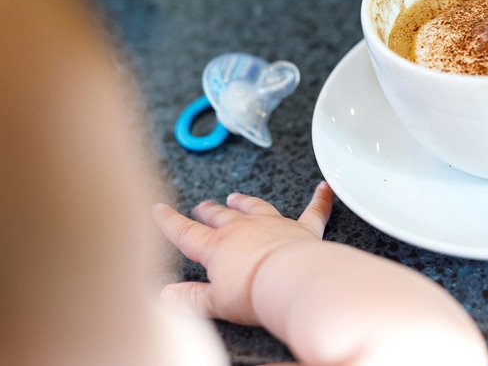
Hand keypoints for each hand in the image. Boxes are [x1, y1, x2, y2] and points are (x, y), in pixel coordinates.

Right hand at [152, 181, 333, 325]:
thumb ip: (190, 297)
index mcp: (218, 246)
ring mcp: (274, 225)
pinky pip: (313, 211)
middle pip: (221, 216)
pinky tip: (324, 188)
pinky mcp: (302, 229)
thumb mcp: (214, 302)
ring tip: (237, 197)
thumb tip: (168, 295)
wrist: (291, 281)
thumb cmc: (255, 292)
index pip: (186, 232)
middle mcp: (244, 228)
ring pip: (256, 207)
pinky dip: (320, 200)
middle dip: (209, 211)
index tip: (159, 209)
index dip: (170, 221)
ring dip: (246, 202)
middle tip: (203, 206)